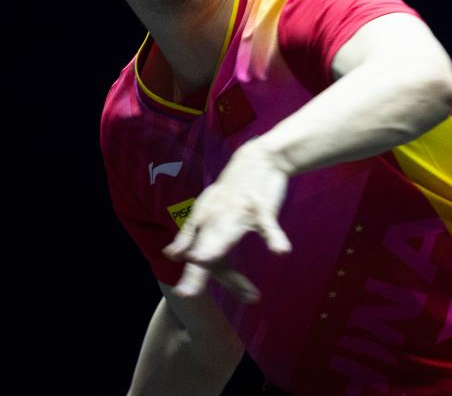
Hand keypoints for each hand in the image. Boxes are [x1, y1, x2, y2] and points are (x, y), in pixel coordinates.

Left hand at [162, 140, 292, 301]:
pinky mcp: (262, 207)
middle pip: (206, 245)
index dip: (186, 266)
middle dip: (196, 267)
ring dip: (217, 248)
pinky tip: (281, 251)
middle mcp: (218, 216)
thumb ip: (189, 235)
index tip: (182, 294)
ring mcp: (240, 211)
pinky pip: (267, 225)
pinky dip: (274, 237)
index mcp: (204, 218)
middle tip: (185, 293)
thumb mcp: (207, 209)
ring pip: (228, 233)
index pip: (193, 246)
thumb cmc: (234, 189)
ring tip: (203, 263)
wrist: (260, 157)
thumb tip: (170, 256)